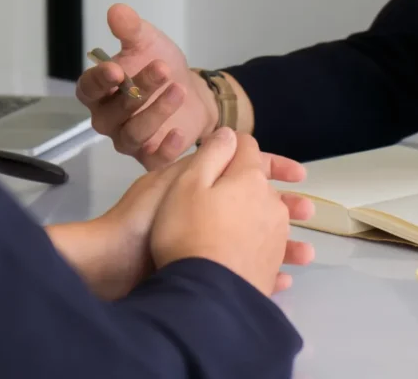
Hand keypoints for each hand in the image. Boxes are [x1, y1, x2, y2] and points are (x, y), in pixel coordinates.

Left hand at [47, 142, 308, 299]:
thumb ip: (208, 159)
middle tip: (308, 213)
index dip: (272, 168)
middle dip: (283, 208)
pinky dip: (262, 272)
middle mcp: (201, 211)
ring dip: (281, 244)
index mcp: (195, 184)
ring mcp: (201, 243)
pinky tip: (282, 280)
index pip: (241, 167)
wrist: (108, 269)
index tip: (300, 176)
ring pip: (252, 239)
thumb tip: (234, 136)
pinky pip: (240, 270)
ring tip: (305, 254)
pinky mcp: (199, 273)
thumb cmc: (142, 220)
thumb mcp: (178, 179)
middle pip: (252, 204)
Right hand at [75, 4, 221, 169]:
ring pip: (134, 133)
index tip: (115, 69)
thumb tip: (117, 10)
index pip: (89, 88)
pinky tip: (179, 132)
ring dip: (156, 112)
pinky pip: (153, 159)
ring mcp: (128, 140)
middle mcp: (108, 118)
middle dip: (138, 88)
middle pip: (115, 109)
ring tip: (178, 89)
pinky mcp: (151, 156)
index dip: (99, 80)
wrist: (192, 92)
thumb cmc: (160, 66)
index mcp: (99, 91)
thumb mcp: (148, 42)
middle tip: (162, 68)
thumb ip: (131, 30)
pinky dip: (166, 149)